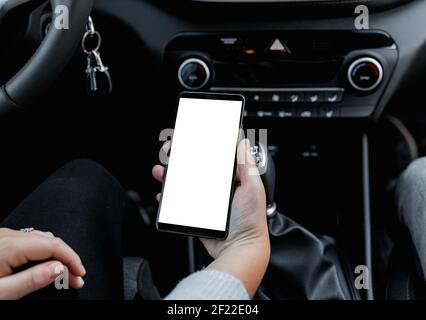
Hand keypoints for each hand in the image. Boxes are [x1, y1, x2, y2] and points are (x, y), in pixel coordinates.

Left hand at [0, 228, 85, 299]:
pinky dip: (45, 252)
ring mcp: (6, 236)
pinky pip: (32, 241)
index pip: (53, 245)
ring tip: (64, 273)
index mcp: (11, 246)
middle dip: (67, 259)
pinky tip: (47, 264)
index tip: (80, 274)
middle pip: (50, 241)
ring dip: (57, 255)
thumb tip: (59, 268)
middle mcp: (10, 236)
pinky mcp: (4, 241)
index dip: (71, 259)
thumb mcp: (2, 292)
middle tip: (76, 278)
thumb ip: (31, 280)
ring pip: (43, 239)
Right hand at [153, 139, 269, 296]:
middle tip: (170, 153)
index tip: (191, 140)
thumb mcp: (252, 188)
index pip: (215, 159)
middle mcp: (217, 190)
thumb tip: (243, 141)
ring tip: (161, 171)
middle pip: (195, 169)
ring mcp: (205, 203)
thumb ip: (247, 165)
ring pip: (184, 185)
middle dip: (180, 160)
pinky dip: (169, 198)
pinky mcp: (196, 215)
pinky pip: (180, 204)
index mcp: (232, 180)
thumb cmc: (251, 221)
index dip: (202, 148)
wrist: (240, 248)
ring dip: (170, 176)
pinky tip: (164, 194)